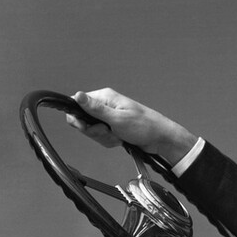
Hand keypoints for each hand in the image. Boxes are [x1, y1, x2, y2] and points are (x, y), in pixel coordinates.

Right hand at [66, 88, 196, 163]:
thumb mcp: (116, 118)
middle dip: (95, 132)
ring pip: (93, 131)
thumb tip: (77, 95)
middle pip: (83, 120)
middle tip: (109, 131)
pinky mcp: (112, 127)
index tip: (87, 126)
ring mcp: (109, 117)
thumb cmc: (144, 126)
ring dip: (104, 137)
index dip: (78, 118)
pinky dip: (110, 141)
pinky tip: (121, 139)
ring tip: (118, 136)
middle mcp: (105, 105)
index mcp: (105, 97)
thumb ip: (95, 109)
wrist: (159, 138)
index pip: (77, 104)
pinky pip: (102, 136)